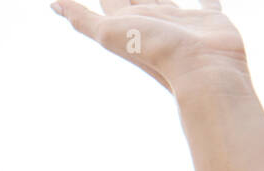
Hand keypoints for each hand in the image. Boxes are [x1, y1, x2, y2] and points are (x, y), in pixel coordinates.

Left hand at [51, 0, 248, 96]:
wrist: (201, 69)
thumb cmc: (154, 51)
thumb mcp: (108, 32)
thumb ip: (81, 19)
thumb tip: (53, 4)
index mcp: (128, 25)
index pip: (109, 1)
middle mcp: (152, 22)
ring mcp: (181, 22)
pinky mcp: (211, 21)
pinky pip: (208, 2)